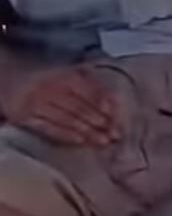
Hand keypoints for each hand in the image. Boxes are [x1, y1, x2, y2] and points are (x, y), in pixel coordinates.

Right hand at [0, 66, 119, 145]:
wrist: (12, 80)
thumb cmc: (50, 79)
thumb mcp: (69, 74)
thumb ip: (91, 84)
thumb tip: (115, 101)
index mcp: (63, 76)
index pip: (85, 89)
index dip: (100, 101)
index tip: (114, 114)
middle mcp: (50, 88)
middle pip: (78, 107)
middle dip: (99, 121)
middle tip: (115, 134)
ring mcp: (36, 104)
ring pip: (65, 119)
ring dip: (87, 131)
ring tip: (103, 141)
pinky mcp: (25, 118)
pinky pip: (48, 128)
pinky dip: (66, 135)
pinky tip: (81, 141)